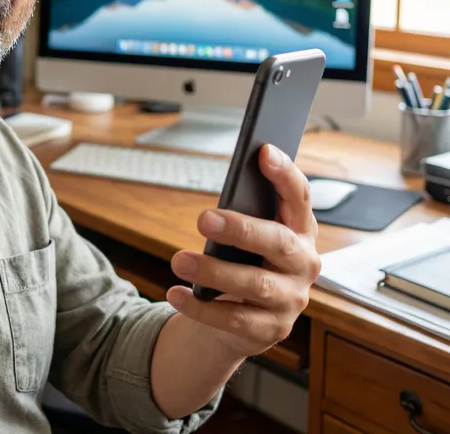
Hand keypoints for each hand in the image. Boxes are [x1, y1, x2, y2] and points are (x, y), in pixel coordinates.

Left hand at [166, 144, 320, 358]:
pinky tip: (176, 293)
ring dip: (214, 271)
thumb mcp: (248, 237)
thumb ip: (242, 216)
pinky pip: (234, 319)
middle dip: (241, 229)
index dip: (285, 174)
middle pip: (278, 242)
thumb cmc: (244, 262)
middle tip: (203, 219)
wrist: (244, 321)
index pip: (300, 197)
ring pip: (255, 284)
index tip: (263, 151)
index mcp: (299, 229)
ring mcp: (292, 299)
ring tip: (179, 260)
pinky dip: (201, 307)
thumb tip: (217, 204)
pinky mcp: (271, 329)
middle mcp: (304, 263)